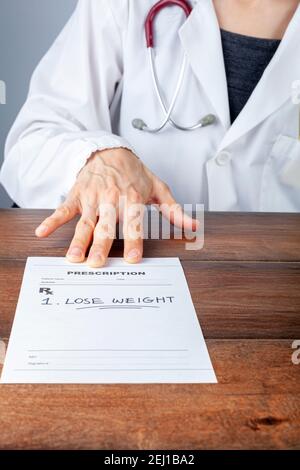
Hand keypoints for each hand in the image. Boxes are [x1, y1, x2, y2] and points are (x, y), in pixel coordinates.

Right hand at [35, 148, 197, 266]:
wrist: (108, 149)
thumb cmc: (134, 172)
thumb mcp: (157, 187)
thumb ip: (174, 209)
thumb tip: (193, 226)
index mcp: (132, 198)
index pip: (134, 223)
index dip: (133, 241)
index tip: (131, 258)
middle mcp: (111, 199)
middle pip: (106, 226)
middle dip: (101, 245)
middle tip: (97, 264)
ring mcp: (92, 197)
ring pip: (85, 222)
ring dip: (77, 240)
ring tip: (73, 257)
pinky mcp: (77, 195)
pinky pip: (63, 209)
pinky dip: (52, 220)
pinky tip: (42, 232)